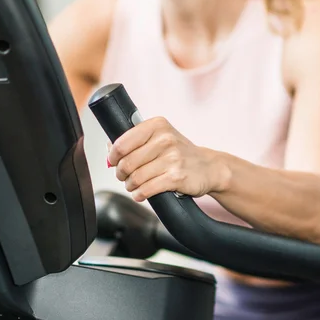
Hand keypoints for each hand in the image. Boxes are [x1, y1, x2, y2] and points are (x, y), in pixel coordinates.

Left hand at [107, 117, 228, 201]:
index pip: (123, 142)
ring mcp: (173, 158)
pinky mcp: (177, 177)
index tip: (114, 162)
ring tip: (133, 186)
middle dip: (121, 174)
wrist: (209, 167)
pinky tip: (141, 194)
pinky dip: (140, 194)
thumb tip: (109, 149)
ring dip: (130, 186)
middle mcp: (165, 139)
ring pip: (136, 178)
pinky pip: (147, 189)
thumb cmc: (180, 153)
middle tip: (124, 177)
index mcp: (157, 125)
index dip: (114, 156)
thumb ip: (135, 141)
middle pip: (127, 162)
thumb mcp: (160, 138)